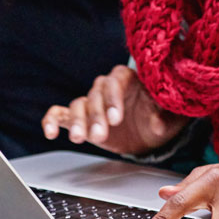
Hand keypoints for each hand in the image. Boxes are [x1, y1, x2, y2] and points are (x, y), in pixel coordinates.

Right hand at [41, 65, 188, 154]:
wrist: (149, 133)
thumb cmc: (159, 118)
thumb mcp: (168, 116)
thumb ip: (161, 115)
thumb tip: (156, 123)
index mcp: (128, 79)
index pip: (116, 80)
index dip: (113, 98)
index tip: (115, 117)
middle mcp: (108, 88)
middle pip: (96, 95)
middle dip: (96, 116)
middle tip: (99, 134)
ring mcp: (93, 102)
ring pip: (78, 105)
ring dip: (78, 121)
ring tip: (79, 138)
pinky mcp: (81, 117)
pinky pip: (60, 113)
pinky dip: (52, 120)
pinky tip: (51, 133)